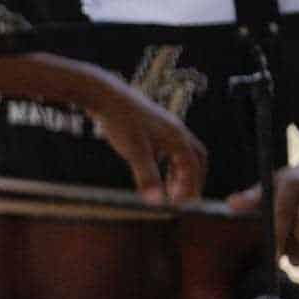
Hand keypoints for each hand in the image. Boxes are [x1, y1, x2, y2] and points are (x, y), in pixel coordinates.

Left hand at [89, 83, 205, 202]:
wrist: (104, 94)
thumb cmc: (120, 121)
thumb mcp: (134, 152)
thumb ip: (147, 176)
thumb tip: (157, 202)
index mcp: (177, 137)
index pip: (193, 166)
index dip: (190, 186)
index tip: (181, 204)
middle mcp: (175, 130)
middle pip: (195, 157)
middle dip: (193, 179)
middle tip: (184, 198)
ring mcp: (164, 126)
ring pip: (181, 152)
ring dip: (179, 172)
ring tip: (168, 190)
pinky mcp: (151, 124)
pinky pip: (167, 146)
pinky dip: (166, 162)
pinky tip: (152, 170)